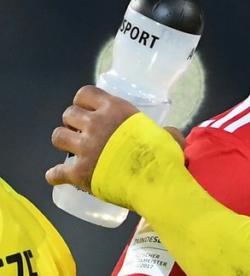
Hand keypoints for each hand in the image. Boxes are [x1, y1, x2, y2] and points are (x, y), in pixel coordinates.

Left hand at [45, 86, 183, 191]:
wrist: (154, 182)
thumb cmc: (164, 155)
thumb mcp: (167, 136)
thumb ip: (163, 132)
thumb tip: (168, 134)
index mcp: (115, 109)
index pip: (85, 94)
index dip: (84, 102)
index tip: (89, 110)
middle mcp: (95, 124)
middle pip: (68, 114)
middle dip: (73, 122)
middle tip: (83, 132)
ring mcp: (84, 148)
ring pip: (57, 136)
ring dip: (64, 142)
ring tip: (73, 149)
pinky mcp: (78, 172)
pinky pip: (55, 172)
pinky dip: (55, 175)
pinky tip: (58, 176)